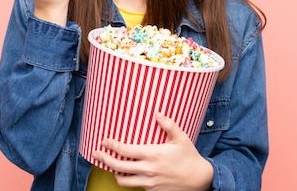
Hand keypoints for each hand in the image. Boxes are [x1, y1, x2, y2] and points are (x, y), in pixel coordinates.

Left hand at [93, 113, 213, 190]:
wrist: (200, 180)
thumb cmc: (189, 157)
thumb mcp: (181, 138)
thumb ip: (168, 124)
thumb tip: (157, 113)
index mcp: (152, 154)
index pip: (125, 150)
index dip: (111, 146)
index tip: (104, 141)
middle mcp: (148, 170)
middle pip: (118, 167)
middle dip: (104, 159)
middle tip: (97, 153)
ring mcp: (149, 182)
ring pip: (123, 181)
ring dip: (114, 173)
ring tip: (110, 165)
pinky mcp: (152, 190)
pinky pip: (135, 186)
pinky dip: (128, 180)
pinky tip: (127, 174)